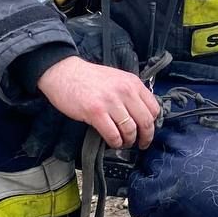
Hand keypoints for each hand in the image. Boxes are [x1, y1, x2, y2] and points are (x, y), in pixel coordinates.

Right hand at [36, 56, 159, 149]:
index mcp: (132, 83)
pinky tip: (113, 142)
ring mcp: (110, 102)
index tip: (148, 130)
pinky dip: (115, 142)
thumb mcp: (117, 78)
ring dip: (128, 141)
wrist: (63, 72)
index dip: (153, 124)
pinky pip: (113, 135)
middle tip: (141, 144)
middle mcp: (125, 91)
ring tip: (123, 143)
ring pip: (130, 130)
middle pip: (146, 122)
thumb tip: (141, 114)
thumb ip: (130, 93)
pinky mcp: (95, 112)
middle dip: (145, 137)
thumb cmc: (89, 78)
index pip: (154, 108)